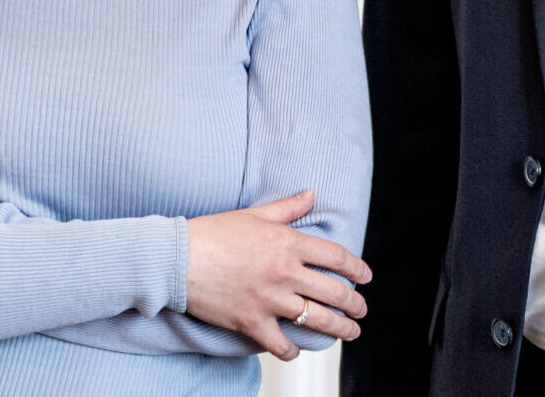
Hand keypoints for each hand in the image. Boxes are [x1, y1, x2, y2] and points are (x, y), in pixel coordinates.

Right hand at [186, 190, 372, 358]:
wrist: (178, 258)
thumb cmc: (214, 233)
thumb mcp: (255, 214)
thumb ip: (288, 207)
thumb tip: (311, 194)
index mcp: (288, 241)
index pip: (335, 257)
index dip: (357, 268)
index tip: (366, 277)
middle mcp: (284, 272)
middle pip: (333, 291)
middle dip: (354, 304)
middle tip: (361, 311)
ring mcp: (269, 300)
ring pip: (316, 320)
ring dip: (338, 329)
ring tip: (349, 333)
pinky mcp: (251, 322)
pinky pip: (281, 344)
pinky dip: (292, 351)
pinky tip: (297, 350)